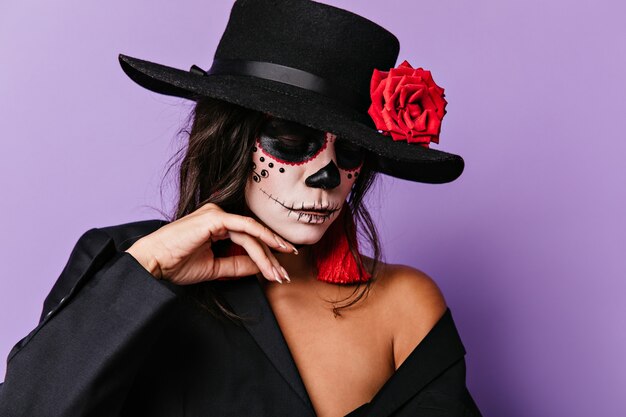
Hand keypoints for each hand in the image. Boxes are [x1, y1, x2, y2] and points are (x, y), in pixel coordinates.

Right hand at [124, 203, 295, 284]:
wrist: (153, 264)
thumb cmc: (175, 264)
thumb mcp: (214, 268)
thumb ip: (237, 265)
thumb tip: (261, 267)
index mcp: (217, 224)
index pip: (249, 239)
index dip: (266, 256)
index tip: (278, 272)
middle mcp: (219, 216)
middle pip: (254, 236)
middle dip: (271, 257)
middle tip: (284, 275)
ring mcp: (217, 214)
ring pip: (252, 234)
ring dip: (268, 255)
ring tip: (278, 272)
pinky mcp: (215, 217)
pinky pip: (245, 228)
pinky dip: (261, 239)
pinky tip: (273, 251)